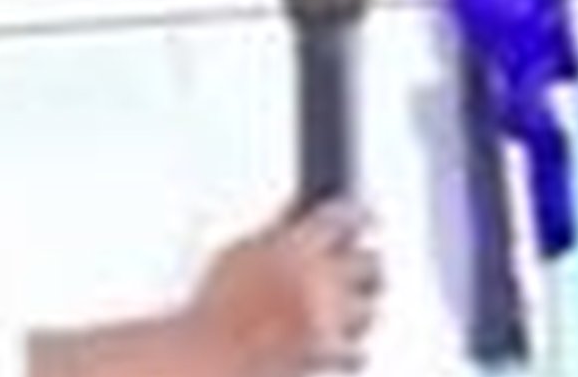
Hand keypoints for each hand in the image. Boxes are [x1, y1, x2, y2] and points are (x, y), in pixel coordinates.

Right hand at [184, 200, 381, 375]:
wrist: (206, 363)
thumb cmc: (214, 315)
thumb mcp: (238, 257)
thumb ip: (277, 236)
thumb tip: (301, 219)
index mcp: (295, 245)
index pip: (343, 216)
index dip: (355, 215)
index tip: (362, 217)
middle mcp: (319, 279)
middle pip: (371, 262)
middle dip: (364, 267)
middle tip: (360, 268)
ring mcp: (328, 319)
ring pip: (369, 310)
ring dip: (354, 313)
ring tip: (329, 317)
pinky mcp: (331, 354)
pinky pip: (356, 350)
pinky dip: (344, 351)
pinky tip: (326, 348)